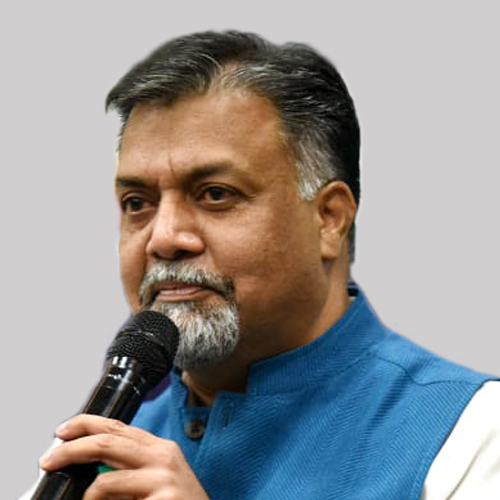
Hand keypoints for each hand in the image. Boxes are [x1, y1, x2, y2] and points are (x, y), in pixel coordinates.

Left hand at [39, 414, 209, 499]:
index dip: (86, 424)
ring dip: (83, 494)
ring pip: (104, 480)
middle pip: (108, 442)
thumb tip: (93, 468)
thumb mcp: (160, 480)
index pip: (118, 427)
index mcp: (160, 448)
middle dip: (72, 448)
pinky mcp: (163, 499)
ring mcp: (163, 479)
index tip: (63, 430)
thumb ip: (131, 469)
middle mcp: (163, 456)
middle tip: (48, 459)